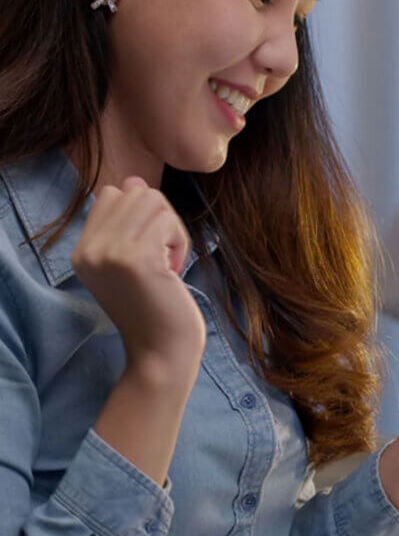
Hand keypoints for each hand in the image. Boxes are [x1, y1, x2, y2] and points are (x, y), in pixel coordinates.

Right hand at [71, 176, 206, 378]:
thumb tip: (134, 180)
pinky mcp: (136, 259)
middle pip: (136, 191)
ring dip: (172, 231)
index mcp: (81, 252)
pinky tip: (173, 273)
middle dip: (161, 220)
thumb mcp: (131, 264)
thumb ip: (128, 223)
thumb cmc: (155, 310)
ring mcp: (109, 253)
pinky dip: (180, 243)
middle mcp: (89, 250)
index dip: (141, 214)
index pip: (111, 194)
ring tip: (167, 265)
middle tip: (162, 260)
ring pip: (154, 200)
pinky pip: (169, 220)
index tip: (148, 253)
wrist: (161, 355)